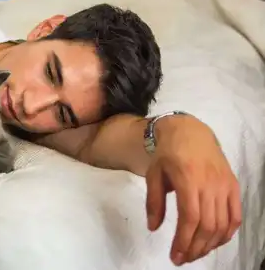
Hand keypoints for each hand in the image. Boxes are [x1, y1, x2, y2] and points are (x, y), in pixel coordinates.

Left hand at [145, 115, 241, 265]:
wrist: (189, 132)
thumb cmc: (168, 154)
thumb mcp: (153, 175)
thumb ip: (154, 201)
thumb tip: (153, 228)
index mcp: (188, 179)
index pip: (190, 217)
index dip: (184, 241)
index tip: (175, 256)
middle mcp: (210, 183)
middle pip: (207, 225)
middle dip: (195, 247)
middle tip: (183, 259)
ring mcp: (224, 184)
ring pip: (223, 223)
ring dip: (210, 244)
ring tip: (195, 253)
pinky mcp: (233, 185)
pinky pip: (235, 215)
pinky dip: (228, 233)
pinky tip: (215, 242)